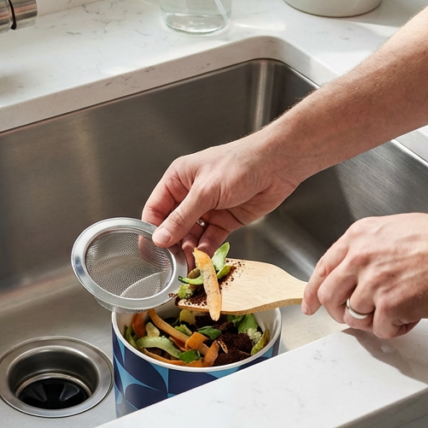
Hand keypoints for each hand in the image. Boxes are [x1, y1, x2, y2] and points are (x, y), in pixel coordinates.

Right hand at [142, 133, 301, 256]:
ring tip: (190, 263)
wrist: (277, 165)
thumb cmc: (240, 164)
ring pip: (192, 235)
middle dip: (173, 244)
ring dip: (190, 250)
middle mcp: (191, 195)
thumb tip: (160, 238)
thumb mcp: (205, 192)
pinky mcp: (226, 220)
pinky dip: (206, 250)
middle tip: (173, 261)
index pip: (156, 209)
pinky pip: (210, 239)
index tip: (150, 250)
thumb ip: (181, 218)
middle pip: (173, 226)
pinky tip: (203, 259)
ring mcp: (208, 209)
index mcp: (178, 179)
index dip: (152, 229)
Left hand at [302, 213, 427, 337]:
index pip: (322, 268)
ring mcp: (371, 283)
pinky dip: (395, 328)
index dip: (312, 291)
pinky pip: (380, 329)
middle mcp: (358, 259)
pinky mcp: (388, 306)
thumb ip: (367, 249)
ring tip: (396, 310)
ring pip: (354, 315)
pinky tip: (411, 315)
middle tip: (353, 316)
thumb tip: (356, 270)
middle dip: (338, 311)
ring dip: (373, 320)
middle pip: (329, 296)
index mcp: (357, 237)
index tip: (310, 304)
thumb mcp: (392, 230)